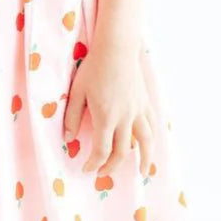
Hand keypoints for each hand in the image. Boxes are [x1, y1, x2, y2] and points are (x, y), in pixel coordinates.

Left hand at [63, 40, 154, 179]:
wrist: (117, 48)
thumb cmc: (94, 68)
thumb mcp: (77, 92)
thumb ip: (71, 117)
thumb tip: (68, 139)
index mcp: (106, 117)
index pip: (101, 150)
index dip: (93, 164)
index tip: (86, 169)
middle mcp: (125, 118)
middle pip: (121, 152)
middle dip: (111, 166)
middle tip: (102, 172)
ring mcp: (138, 111)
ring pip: (145, 142)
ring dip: (143, 160)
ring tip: (141, 172)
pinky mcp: (145, 103)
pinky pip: (152, 126)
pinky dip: (151, 140)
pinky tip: (149, 146)